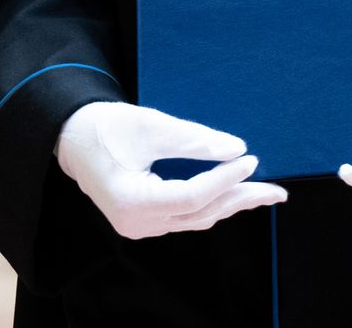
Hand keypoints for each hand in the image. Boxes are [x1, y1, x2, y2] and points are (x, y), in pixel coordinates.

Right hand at [55, 100, 286, 238]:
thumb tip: (237, 149)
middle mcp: (136, 223)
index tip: (250, 159)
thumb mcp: (150, 125)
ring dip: (231, 203)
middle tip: (278, 190)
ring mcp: (140, 227)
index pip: (191, 197)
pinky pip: (186, 216)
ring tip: (265, 192)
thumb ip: (193, 139)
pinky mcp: (145, 220)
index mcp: (131, 201)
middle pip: (200, 214)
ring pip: (196, 218)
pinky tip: (234, 193)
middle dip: (241, 199)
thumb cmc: (106, 127)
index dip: (224, 179)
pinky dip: (213, 203)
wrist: (73, 137)